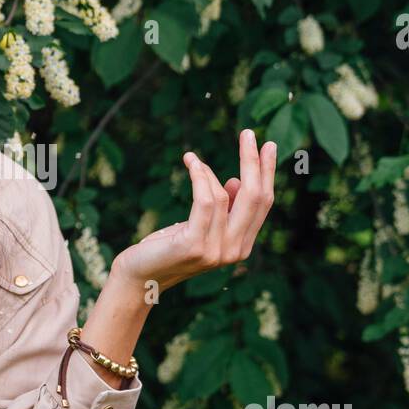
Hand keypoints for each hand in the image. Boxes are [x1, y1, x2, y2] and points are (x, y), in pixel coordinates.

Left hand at [111, 128, 275, 295]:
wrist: (140, 275)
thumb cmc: (168, 247)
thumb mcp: (200, 226)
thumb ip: (223, 209)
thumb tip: (236, 181)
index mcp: (242, 245)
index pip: (263, 203)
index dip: (267, 173)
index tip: (268, 145)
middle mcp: (235, 251)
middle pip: (255, 197)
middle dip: (253, 162)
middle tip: (248, 133)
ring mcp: (217, 251)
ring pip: (224, 196)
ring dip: (207, 171)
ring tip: (191, 158)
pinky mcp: (195, 245)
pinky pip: (205, 201)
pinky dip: (200, 177)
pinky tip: (191, 162)